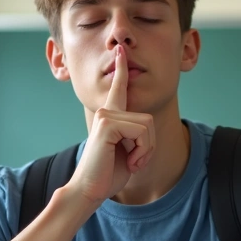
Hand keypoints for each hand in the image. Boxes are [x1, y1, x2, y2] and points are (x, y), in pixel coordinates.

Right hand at [66, 45, 155, 203]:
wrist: (91, 190)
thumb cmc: (109, 173)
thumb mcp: (130, 151)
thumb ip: (136, 135)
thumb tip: (145, 125)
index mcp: (111, 116)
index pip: (118, 88)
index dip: (120, 69)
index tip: (120, 50)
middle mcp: (107, 111)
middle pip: (148, 119)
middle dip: (149, 145)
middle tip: (134, 160)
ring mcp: (105, 116)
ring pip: (147, 126)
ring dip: (145, 150)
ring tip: (129, 161)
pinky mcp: (106, 124)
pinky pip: (142, 133)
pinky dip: (142, 151)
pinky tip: (128, 161)